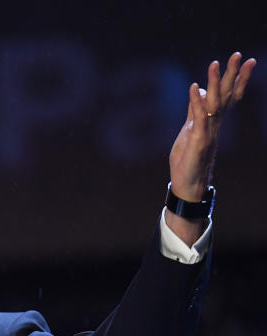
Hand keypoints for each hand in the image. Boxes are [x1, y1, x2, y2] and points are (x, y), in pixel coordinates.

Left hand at [169, 52, 255, 201]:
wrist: (187, 186)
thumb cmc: (188, 160)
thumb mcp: (189, 130)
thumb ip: (194, 111)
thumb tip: (196, 92)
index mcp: (212, 121)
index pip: (226, 96)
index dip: (234, 78)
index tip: (243, 61)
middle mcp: (213, 124)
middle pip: (225, 95)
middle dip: (232, 75)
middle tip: (238, 54)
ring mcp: (207, 131)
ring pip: (214, 103)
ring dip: (214, 83)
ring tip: (215, 63)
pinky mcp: (198, 140)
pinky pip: (199, 119)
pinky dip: (196, 103)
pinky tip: (194, 88)